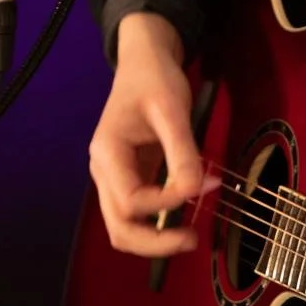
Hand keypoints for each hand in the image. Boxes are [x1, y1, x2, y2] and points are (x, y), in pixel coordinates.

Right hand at [87, 12, 213, 256]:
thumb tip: (198, 189)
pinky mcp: (131, 177)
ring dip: (155, 239)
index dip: (165, 203)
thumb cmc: (154, 79)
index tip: (201, 186)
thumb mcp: (172, 110)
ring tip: (190, 237)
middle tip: (191, 241)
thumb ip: (183, 151)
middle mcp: (104, 171)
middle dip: (153, 243)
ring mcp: (115, 177)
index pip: (130, 200)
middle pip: (118, 227)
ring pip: (124, 226)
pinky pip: (140, 212)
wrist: (145, 61)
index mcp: (107, 153)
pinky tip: (185, 216)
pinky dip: (159, 223)